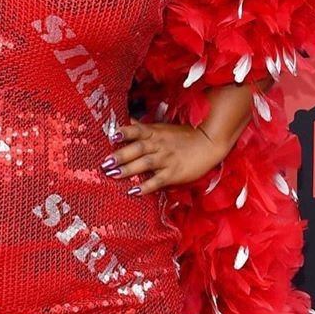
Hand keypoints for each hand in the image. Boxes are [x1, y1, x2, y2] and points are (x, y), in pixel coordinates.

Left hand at [99, 121, 227, 193]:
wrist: (209, 143)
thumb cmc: (183, 136)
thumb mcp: (161, 128)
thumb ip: (142, 127)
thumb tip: (124, 122)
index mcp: (155, 132)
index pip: (138, 130)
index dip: (125, 132)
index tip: (112, 136)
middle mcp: (159, 144)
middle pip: (138, 148)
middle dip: (121, 155)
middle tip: (105, 163)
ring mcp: (167, 159)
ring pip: (146, 163)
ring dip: (129, 169)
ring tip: (114, 174)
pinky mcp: (174, 173)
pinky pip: (158, 180)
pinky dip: (146, 186)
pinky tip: (134, 191)